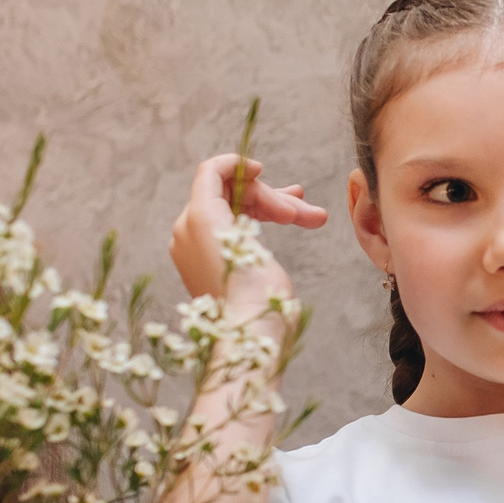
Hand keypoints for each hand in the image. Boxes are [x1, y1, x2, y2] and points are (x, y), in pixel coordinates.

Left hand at [167, 153, 327, 313]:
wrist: (252, 337)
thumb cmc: (249, 285)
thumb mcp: (227, 222)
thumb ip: (221, 186)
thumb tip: (240, 172)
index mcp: (195, 218)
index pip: (211, 174)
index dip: (238, 166)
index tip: (264, 171)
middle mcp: (191, 233)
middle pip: (233, 196)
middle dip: (272, 199)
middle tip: (303, 213)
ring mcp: (202, 253)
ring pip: (243, 216)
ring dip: (278, 213)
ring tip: (313, 218)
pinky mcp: (217, 269)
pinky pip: (238, 235)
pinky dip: (265, 229)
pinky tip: (295, 223)